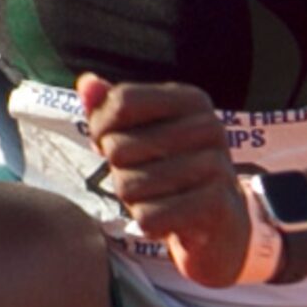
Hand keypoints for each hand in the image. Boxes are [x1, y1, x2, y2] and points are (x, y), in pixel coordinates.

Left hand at [78, 72, 249, 285]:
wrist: (220, 222)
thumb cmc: (170, 170)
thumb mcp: (141, 133)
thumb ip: (110, 108)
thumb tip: (86, 83)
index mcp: (191, 100)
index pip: (122, 101)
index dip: (100, 127)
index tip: (106, 142)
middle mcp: (209, 126)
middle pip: (119, 147)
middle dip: (117, 170)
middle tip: (141, 177)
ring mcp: (216, 164)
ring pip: (130, 185)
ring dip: (132, 200)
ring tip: (156, 198)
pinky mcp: (215, 204)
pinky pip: (149, 216)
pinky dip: (148, 223)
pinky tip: (166, 219)